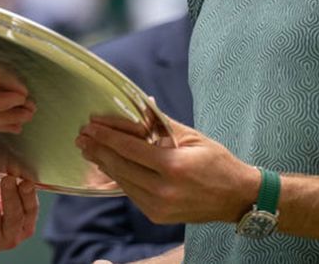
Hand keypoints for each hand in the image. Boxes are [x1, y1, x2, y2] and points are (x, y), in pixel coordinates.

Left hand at [0, 168, 38, 253]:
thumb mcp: (5, 199)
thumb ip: (12, 186)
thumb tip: (12, 166)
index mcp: (24, 227)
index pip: (30, 211)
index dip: (29, 196)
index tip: (26, 181)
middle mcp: (9, 237)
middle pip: (13, 217)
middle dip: (10, 195)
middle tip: (8, 178)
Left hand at [76, 116, 259, 224]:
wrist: (236, 198)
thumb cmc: (218, 163)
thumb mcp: (193, 137)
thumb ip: (163, 123)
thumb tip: (143, 102)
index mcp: (174, 167)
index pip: (131, 149)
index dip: (108, 136)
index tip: (91, 126)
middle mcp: (164, 190)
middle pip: (121, 167)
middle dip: (99, 150)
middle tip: (82, 137)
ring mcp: (159, 207)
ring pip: (123, 182)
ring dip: (105, 165)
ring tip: (90, 150)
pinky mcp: (157, 216)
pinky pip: (132, 193)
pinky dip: (120, 178)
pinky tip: (109, 166)